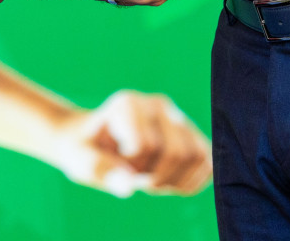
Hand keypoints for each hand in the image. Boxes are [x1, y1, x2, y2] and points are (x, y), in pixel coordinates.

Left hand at [48, 90, 211, 196]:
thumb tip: (128, 186)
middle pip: (178, 152)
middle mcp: (158, 104)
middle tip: (136, 178)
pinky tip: (169, 182)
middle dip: (157, 178)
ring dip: (175, 181)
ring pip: (198, 157)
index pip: (147, 146)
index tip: (116, 167)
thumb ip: (101, 170)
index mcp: (128, 104)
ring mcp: (179, 118)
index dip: (133, 168)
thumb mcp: (80, 160)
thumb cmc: (85, 149)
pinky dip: (191, 182)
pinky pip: (209, 164)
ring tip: (152, 179)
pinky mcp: (193, 135)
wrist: (94, 140)